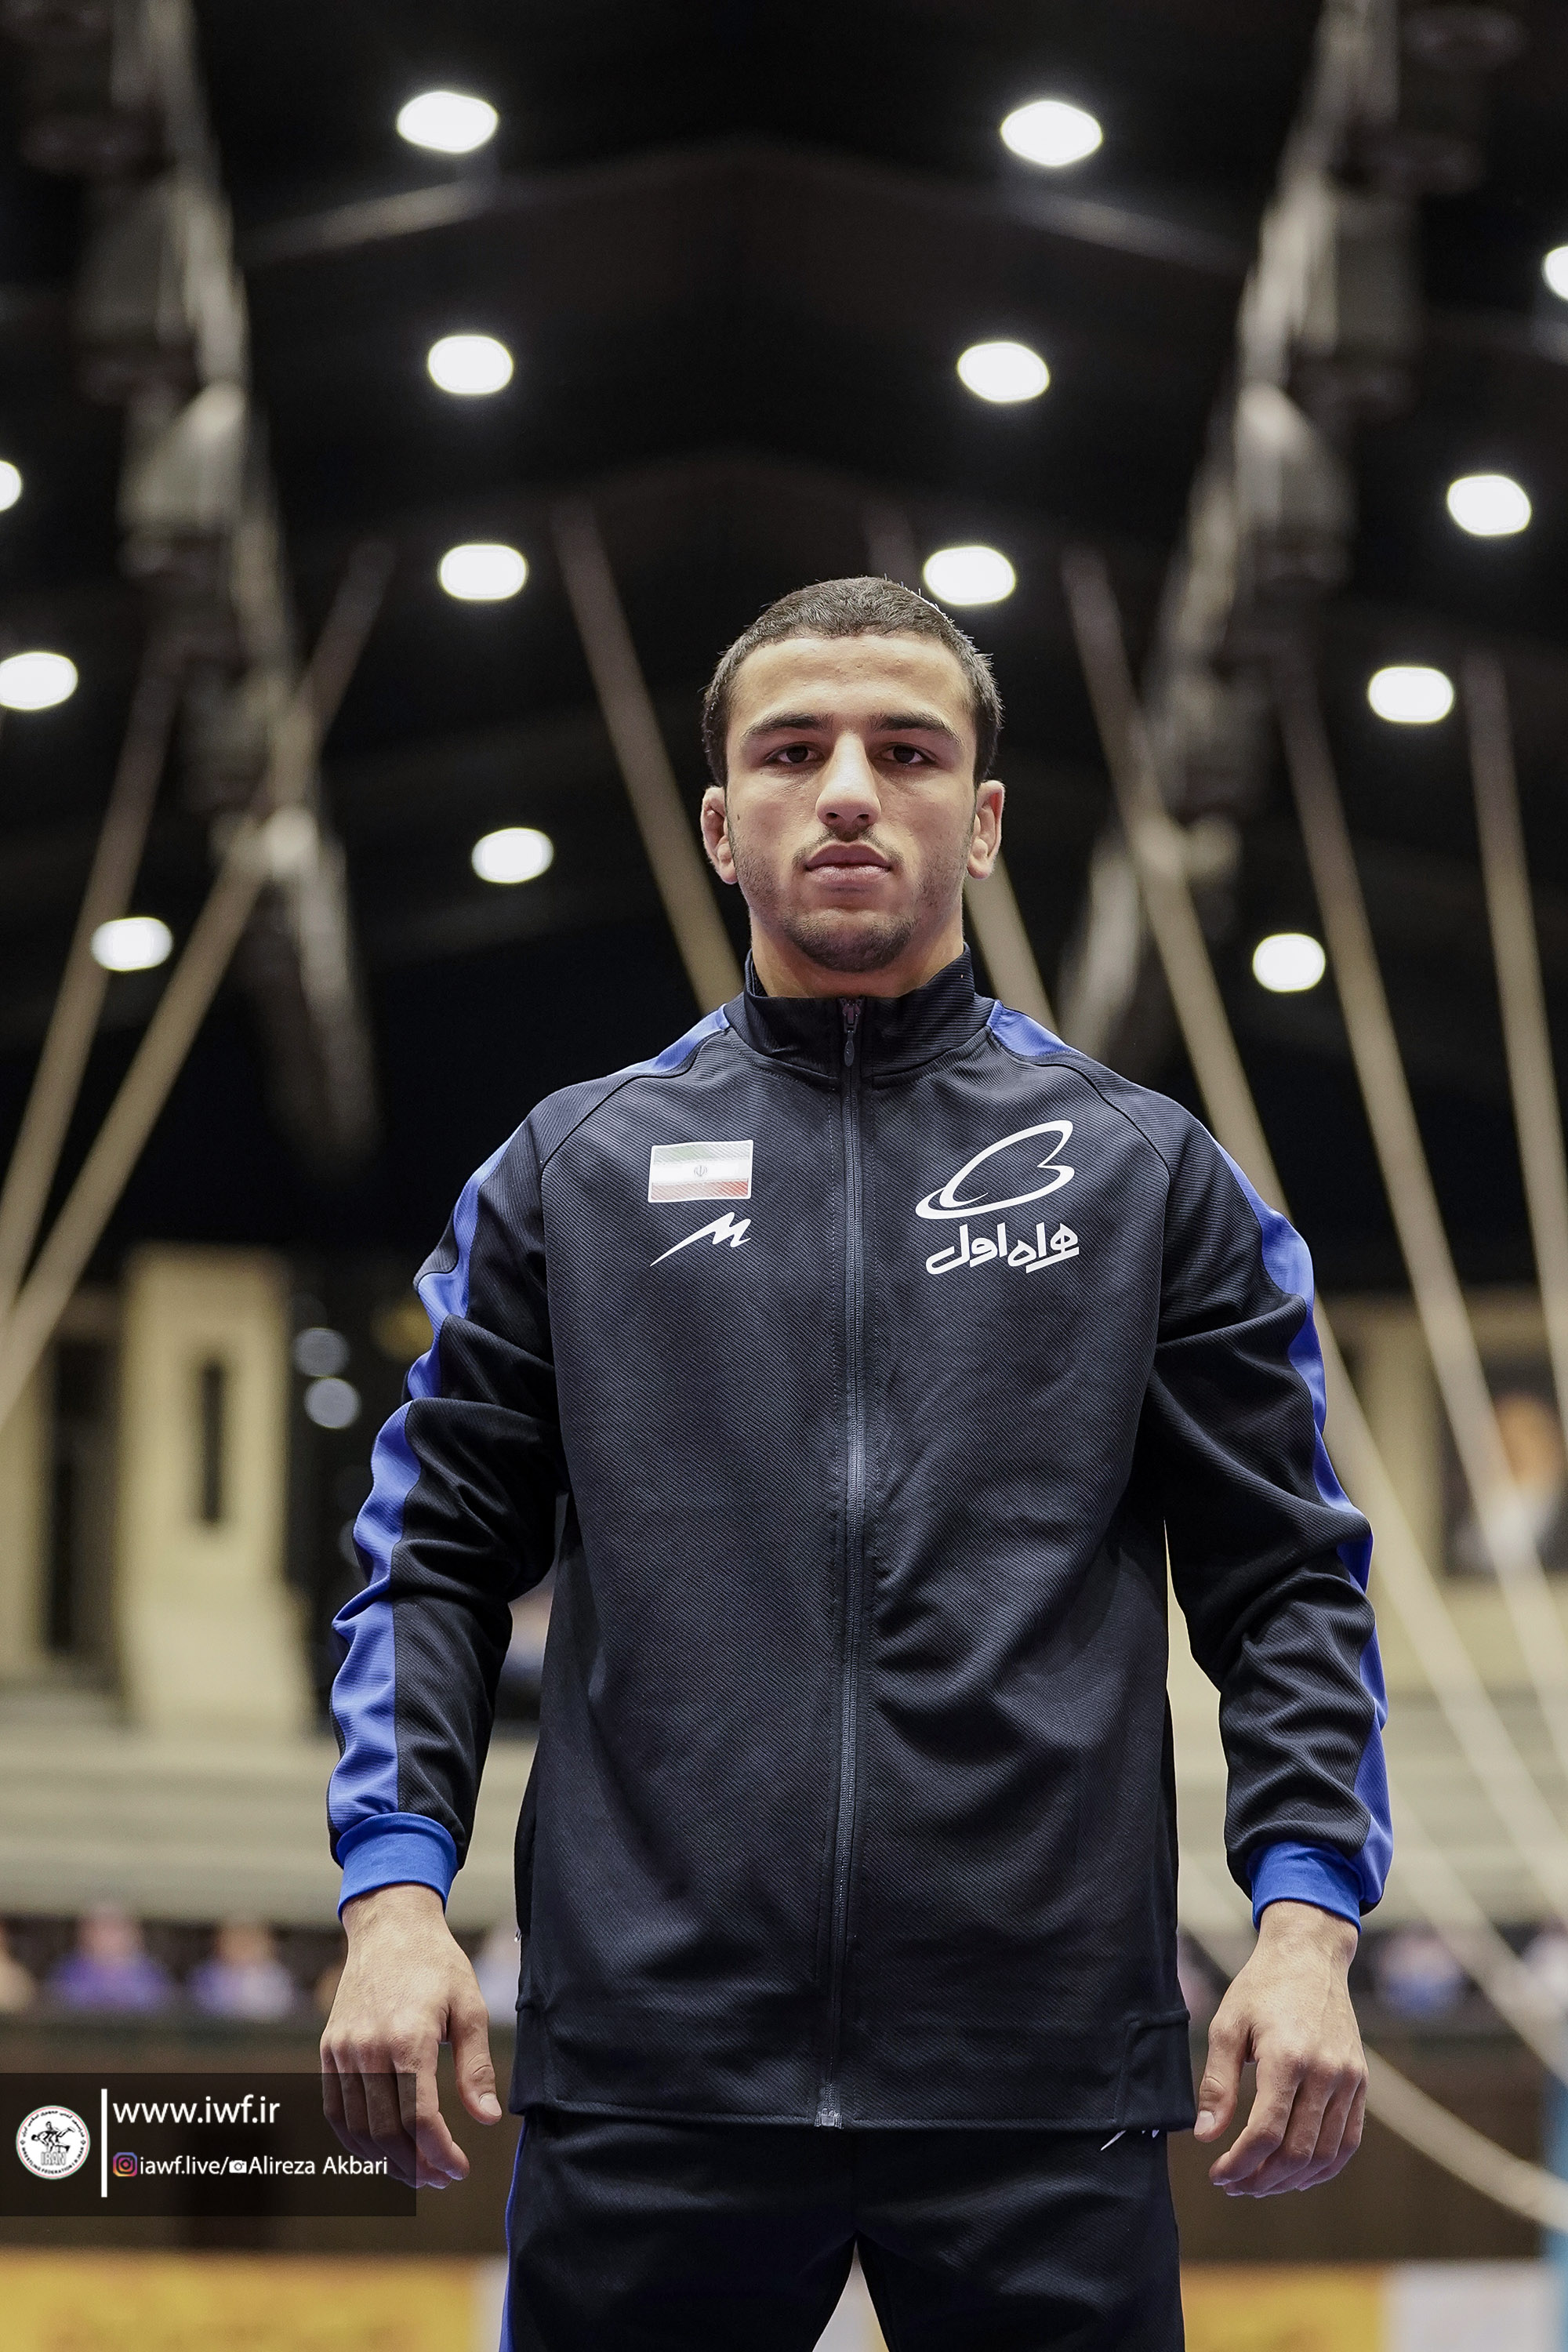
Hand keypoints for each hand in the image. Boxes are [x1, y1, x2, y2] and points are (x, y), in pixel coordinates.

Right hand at [321, 1882, 501, 2188]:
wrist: (389, 1926)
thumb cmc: (437, 1965)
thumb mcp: (470, 2008)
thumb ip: (476, 2067)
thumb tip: (486, 2119)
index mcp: (408, 2038)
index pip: (418, 2119)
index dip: (439, 2153)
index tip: (460, 2169)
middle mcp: (368, 2048)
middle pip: (386, 2132)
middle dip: (416, 2166)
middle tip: (442, 2178)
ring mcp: (343, 2050)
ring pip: (358, 2129)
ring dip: (387, 2161)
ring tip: (417, 2172)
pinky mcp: (329, 2050)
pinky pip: (336, 2111)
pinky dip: (356, 2141)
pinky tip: (382, 2151)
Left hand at [1193, 1899, 1365, 2195]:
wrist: (1309, 1956)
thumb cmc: (1261, 1988)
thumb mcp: (1227, 2025)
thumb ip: (1216, 2084)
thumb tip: (1205, 2136)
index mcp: (1287, 2057)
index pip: (1266, 2132)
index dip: (1240, 2163)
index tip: (1217, 2174)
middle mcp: (1325, 2072)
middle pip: (1297, 2151)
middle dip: (1262, 2179)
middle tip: (1234, 2185)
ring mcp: (1349, 2080)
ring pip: (1325, 2154)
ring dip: (1291, 2180)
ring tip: (1259, 2184)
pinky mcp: (1361, 2083)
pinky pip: (1348, 2141)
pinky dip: (1324, 2167)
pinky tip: (1297, 2175)